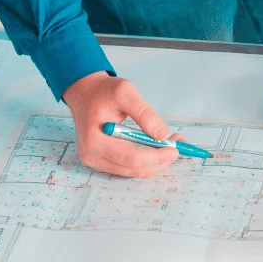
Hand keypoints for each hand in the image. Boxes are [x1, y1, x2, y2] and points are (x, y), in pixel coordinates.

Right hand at [62, 72, 180, 177]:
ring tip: (169, 144)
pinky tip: (155, 148)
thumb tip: (163, 135)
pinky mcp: (101, 162)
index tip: (174, 149)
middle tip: (177, 146)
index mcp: (94, 140)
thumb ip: (144, 114)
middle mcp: (92, 156)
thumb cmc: (103, 91)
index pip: (131, 158)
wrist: (85, 93)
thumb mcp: (126, 92)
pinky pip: (127, 167)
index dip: (156, 157)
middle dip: (159, 161)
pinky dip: (145, 161)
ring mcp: (95, 161)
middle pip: (133, 169)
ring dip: (154, 162)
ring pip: (132, 171)